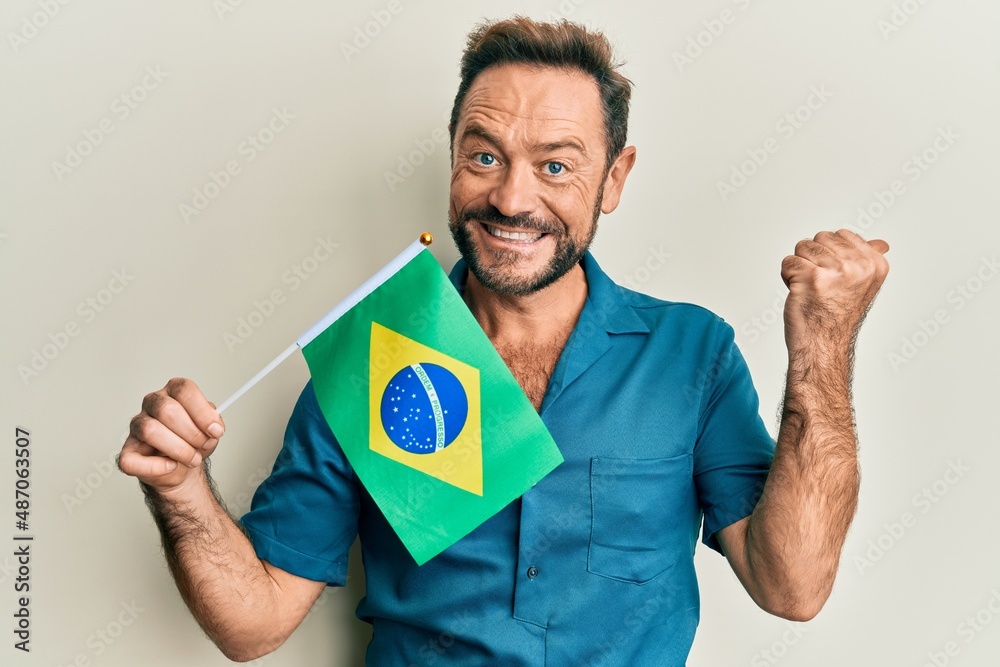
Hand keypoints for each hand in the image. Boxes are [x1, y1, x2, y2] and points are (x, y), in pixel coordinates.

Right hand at [118, 378, 224, 493]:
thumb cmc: (195, 441)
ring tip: (193, 459)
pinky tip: (171, 465)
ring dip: (178, 450)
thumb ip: (213, 423)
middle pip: (167, 409)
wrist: (184, 466)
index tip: (216, 431)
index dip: (202, 412)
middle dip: (192, 433)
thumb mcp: (211, 429)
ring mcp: (137, 425)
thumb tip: (213, 426)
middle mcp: (152, 403)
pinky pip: (130, 460)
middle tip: (204, 445)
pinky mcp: (127, 451)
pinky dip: (156, 467)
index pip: (184, 390)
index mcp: (173, 391)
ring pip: (149, 430)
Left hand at [780, 229, 889, 354]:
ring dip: (799, 268)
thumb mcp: (862, 285)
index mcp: (874, 263)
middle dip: (813, 259)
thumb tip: (880, 244)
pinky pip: (788, 262)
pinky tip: (800, 293)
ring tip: (811, 289)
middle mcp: (858, 266)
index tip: (834, 279)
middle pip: (820, 238)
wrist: (823, 346)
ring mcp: (835, 271)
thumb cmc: (837, 317)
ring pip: (802, 247)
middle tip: (821, 286)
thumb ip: (867, 260)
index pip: (840, 235)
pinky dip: (787, 277)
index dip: (829, 255)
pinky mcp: (811, 278)